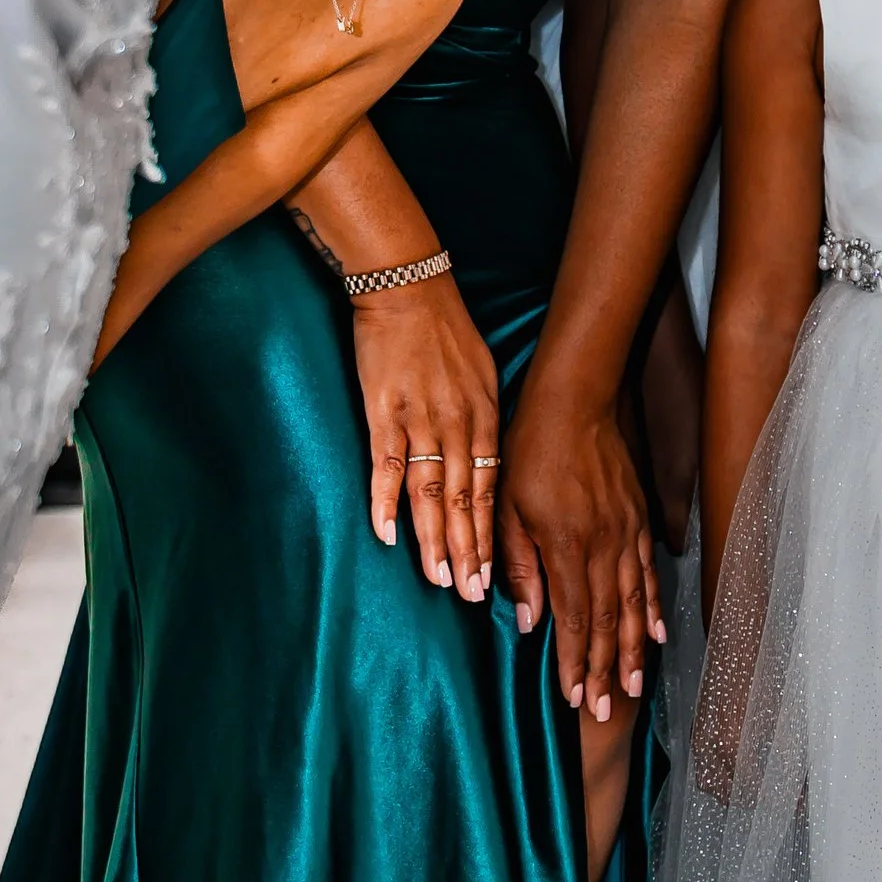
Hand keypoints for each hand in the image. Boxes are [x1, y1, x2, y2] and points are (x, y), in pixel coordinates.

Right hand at [347, 273, 500, 600]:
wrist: (408, 286)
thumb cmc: (446, 329)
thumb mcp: (483, 373)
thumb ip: (484, 420)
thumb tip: (487, 462)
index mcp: (485, 417)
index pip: (491, 491)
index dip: (492, 536)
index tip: (497, 575)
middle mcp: (458, 425)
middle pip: (466, 502)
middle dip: (470, 552)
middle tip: (473, 595)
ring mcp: (420, 421)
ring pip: (431, 494)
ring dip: (434, 540)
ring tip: (439, 579)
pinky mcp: (384, 412)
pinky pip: (387, 466)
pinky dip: (386, 502)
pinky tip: (388, 535)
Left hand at [496, 365, 665, 718]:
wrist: (576, 400)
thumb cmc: (530, 450)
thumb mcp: (508, 507)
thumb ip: (518, 565)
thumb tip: (530, 621)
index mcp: (567, 546)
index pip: (574, 618)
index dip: (575, 663)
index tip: (574, 698)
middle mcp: (604, 545)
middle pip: (607, 620)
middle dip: (605, 669)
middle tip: (603, 710)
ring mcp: (626, 533)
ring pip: (632, 604)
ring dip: (632, 648)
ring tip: (632, 685)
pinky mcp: (638, 519)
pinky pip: (648, 574)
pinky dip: (652, 607)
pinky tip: (656, 634)